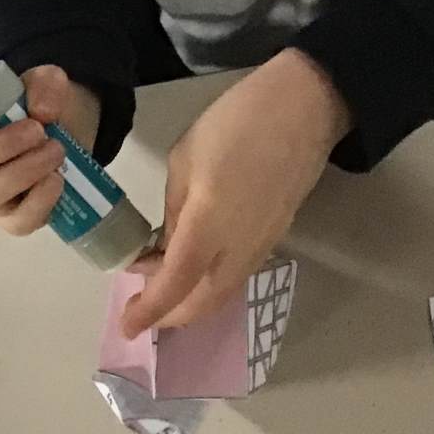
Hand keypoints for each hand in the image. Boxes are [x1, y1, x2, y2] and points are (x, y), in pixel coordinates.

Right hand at [0, 65, 100, 235]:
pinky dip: (40, 199)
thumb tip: (43, 112)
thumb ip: (45, 84)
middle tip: (38, 130)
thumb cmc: (39, 112)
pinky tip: (57, 179)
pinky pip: (17, 221)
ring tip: (55, 150)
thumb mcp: (45, 84)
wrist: (68, 140)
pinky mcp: (9, 219)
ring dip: (25, 170)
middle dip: (3, 146)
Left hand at [121, 49, 349, 336]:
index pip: (175, 285)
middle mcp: (239, 247)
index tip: (127, 326)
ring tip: (161, 289)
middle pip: (203, 303)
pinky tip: (192, 271)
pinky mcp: (276, 237)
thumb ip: (172, 215)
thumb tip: (162, 252)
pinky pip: (237, 276)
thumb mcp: (184, 163)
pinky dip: (210, 286)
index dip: (149, 311)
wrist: (306, 107)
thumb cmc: (237, 124)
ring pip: (222, 294)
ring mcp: (263, 245)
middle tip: (140, 308)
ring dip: (190, 303)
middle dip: (169, 316)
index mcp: (208, 225)